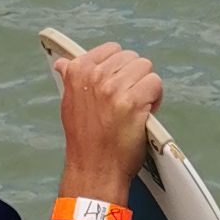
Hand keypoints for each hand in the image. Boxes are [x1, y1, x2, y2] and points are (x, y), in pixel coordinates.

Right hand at [56, 43, 161, 198]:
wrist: (93, 170)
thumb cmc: (84, 140)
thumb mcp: (69, 104)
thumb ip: (71, 79)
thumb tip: (64, 61)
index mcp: (78, 71)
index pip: (111, 50)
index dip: (119, 68)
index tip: (116, 84)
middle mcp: (95, 76)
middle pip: (132, 58)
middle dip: (134, 76)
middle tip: (128, 99)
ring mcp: (114, 89)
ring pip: (146, 68)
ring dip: (146, 86)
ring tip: (136, 106)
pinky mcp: (133, 102)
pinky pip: (155, 84)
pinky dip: (156, 98)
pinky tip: (145, 112)